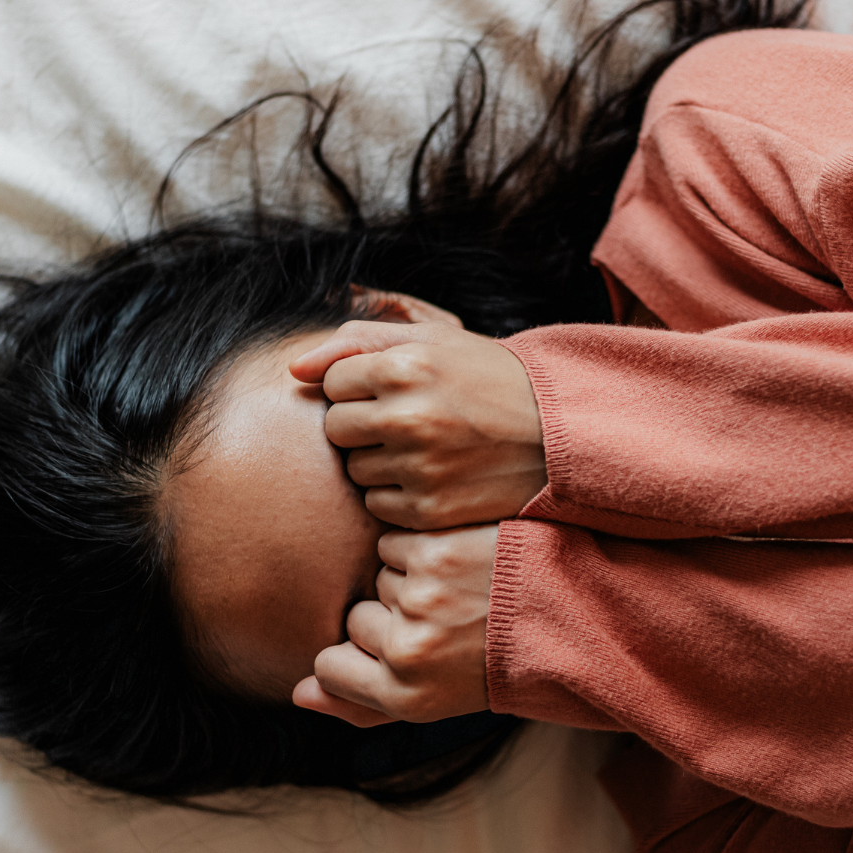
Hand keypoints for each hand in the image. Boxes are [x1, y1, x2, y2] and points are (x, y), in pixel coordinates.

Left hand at [290, 319, 545, 529]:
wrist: (559, 433)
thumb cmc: (488, 379)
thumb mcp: (433, 342)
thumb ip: (357, 343)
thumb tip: (293, 369)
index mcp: (406, 366)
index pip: (332, 384)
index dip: (359, 387)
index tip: (396, 390)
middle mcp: (408, 416)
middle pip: (335, 430)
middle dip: (362, 425)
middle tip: (408, 421)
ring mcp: (419, 467)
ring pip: (355, 471)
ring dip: (378, 462)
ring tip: (425, 449)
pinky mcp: (430, 510)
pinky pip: (379, 508)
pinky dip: (398, 496)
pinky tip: (434, 478)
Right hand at [292, 525, 497, 726]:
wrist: (575, 612)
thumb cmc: (499, 661)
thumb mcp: (436, 701)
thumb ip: (362, 704)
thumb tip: (298, 694)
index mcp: (406, 697)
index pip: (329, 667)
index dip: (360, 654)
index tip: (405, 651)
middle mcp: (407, 653)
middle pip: (355, 620)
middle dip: (394, 614)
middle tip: (452, 620)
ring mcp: (417, 599)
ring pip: (377, 576)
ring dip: (411, 577)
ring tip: (465, 590)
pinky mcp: (431, 552)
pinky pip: (394, 542)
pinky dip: (422, 546)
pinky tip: (463, 560)